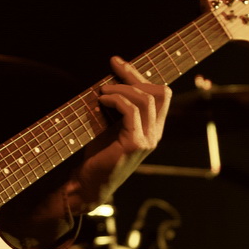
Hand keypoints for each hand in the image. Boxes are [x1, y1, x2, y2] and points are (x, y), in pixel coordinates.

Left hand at [73, 55, 171, 208]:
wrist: (88, 184)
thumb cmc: (97, 155)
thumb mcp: (111, 126)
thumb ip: (119, 108)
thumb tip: (111, 79)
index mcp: (153, 128)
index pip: (160, 94)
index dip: (140, 75)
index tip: (118, 63)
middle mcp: (156, 134)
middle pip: (160, 92)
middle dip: (134, 75)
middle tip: (113, 65)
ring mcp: (148, 140)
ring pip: (146, 100)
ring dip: (122, 88)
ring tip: (103, 90)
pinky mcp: (135, 144)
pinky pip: (131, 111)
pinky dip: (116, 100)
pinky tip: (102, 99)